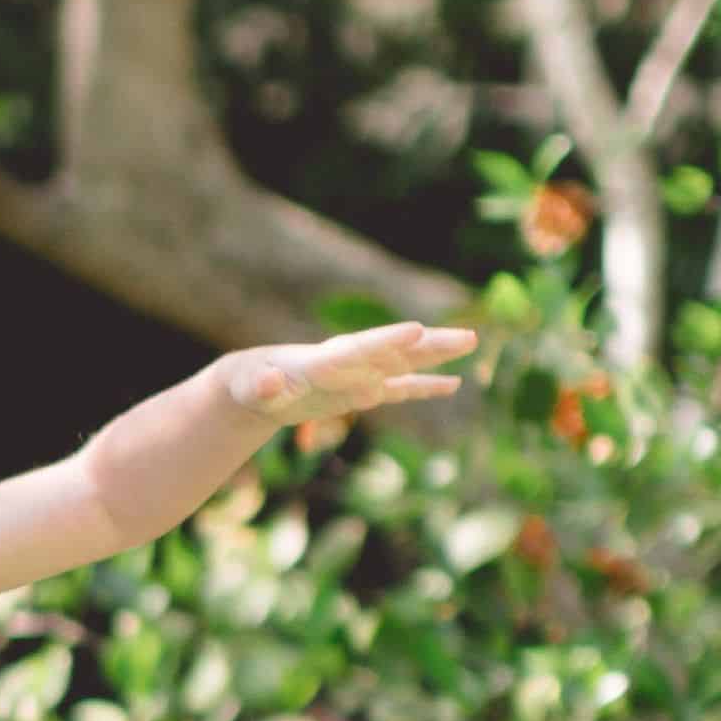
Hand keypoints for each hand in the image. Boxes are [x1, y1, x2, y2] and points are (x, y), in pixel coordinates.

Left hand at [224, 320, 476, 429]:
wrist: (256, 383)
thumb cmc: (250, 385)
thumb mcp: (250, 389)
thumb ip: (261, 387)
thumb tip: (265, 384)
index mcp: (325, 360)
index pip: (361, 349)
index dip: (388, 341)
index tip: (416, 329)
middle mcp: (350, 362)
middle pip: (397, 350)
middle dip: (430, 344)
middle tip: (467, 336)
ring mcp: (360, 374)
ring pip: (406, 363)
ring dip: (437, 355)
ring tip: (471, 342)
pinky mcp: (363, 391)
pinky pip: (401, 389)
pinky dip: (425, 387)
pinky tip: (453, 384)